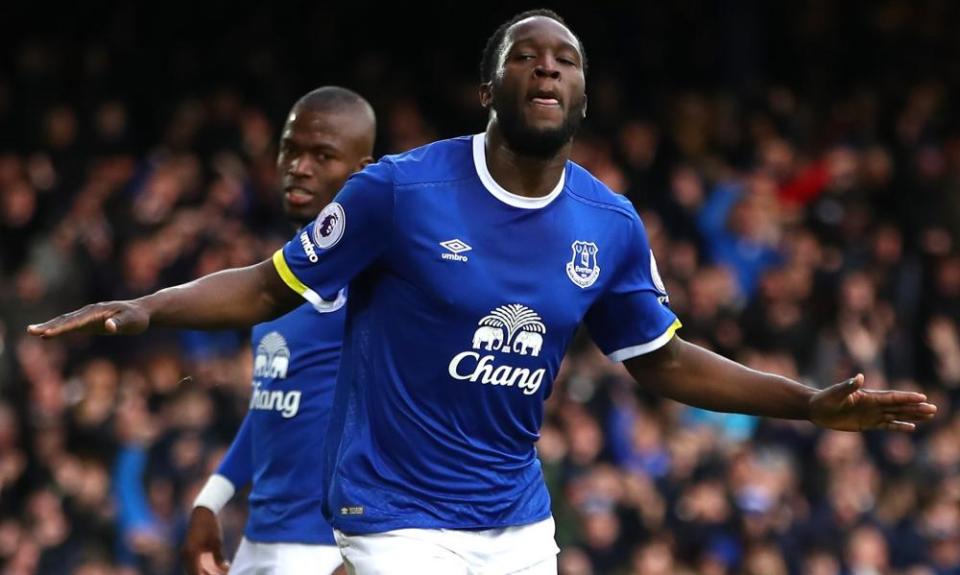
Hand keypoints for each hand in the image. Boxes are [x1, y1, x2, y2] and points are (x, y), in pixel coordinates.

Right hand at [26, 301, 149, 337]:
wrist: (142, 312)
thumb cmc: (138, 318)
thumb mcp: (132, 322)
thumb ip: (120, 323)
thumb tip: (109, 326)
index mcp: (98, 311)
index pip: (77, 321)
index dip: (63, 328)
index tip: (48, 333)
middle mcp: (89, 311)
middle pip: (66, 319)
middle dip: (48, 325)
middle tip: (30, 331)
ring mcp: (88, 316)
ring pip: (65, 321)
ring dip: (49, 326)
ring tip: (32, 332)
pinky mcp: (89, 322)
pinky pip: (71, 326)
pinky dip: (58, 329)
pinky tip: (47, 335)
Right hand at [182, 507, 229, 574]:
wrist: (202, 512)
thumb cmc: (210, 526)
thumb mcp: (216, 542)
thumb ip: (219, 557)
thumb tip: (225, 569)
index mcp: (191, 555)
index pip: (196, 574)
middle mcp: (186, 555)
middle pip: (193, 573)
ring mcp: (186, 552)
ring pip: (193, 569)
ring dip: (203, 573)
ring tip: (218, 574)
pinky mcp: (189, 549)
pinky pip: (194, 563)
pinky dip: (202, 568)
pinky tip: (213, 569)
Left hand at [809, 374, 936, 431]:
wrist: (816, 409)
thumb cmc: (825, 399)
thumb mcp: (836, 393)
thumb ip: (848, 386)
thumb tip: (858, 377)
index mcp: (868, 397)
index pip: (892, 397)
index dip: (907, 398)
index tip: (923, 397)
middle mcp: (873, 405)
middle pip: (899, 406)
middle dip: (916, 408)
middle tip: (934, 409)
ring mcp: (871, 414)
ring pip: (896, 415)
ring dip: (912, 415)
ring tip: (929, 415)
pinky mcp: (867, 424)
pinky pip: (886, 425)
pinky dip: (899, 426)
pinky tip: (911, 427)